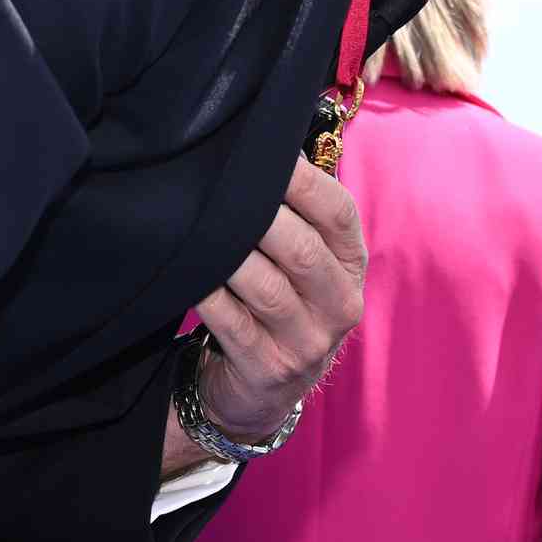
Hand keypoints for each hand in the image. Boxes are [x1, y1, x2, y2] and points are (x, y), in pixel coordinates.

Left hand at [189, 158, 367, 444]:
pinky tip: (189, 274)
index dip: (304, 181)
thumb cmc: (280, 305)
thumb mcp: (306, 267)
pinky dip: (208, 294)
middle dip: (257, 214)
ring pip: (266, 287)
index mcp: (351, 267)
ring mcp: (307, 342)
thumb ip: (298, 215)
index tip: (266, 153)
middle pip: (301, 250)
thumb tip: (267, 150)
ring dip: (227, 254)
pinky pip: (232, 323)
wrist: (261, 391)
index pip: (339, 214)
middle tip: (219, 187)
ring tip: (197, 225)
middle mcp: (340, 305)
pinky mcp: (269, 369)